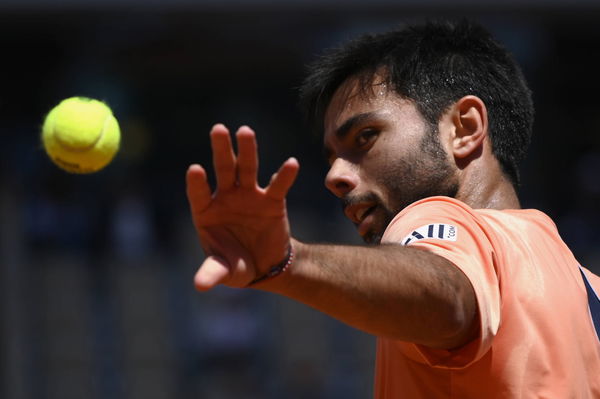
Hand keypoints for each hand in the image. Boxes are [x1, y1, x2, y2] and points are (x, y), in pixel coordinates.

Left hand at [186, 124, 299, 289]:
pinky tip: (291, 163)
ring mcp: (249, 196)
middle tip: (218, 129)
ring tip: (245, 131)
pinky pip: (278, 185)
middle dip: (221, 150)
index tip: (195, 169)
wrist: (264, 265)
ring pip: (247, 169)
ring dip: (247, 150)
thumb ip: (212, 272)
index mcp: (206, 211)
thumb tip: (200, 285)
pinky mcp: (272, 200)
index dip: (197, 182)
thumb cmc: (235, 265)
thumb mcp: (224, 271)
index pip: (199, 193)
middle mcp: (226, 197)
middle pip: (223, 170)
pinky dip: (284, 175)